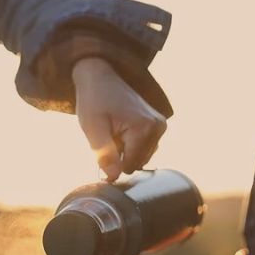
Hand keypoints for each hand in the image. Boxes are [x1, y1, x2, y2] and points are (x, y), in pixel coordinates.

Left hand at [73, 57, 167, 181]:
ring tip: (114, 130)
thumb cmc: (94, 100)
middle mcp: (158, 127)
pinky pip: (143, 148)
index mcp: (145, 128)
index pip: (129, 166)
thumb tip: (113, 177)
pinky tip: (122, 129)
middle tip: (108, 134)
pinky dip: (130, 144)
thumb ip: (104, 155)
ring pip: (140, 157)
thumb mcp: (93, 129)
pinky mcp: (158, 126)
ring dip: (125, 150)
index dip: (112, 162)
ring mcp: (161, 126)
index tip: (101, 146)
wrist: (100, 77)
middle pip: (137, 163)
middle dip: (120, 155)